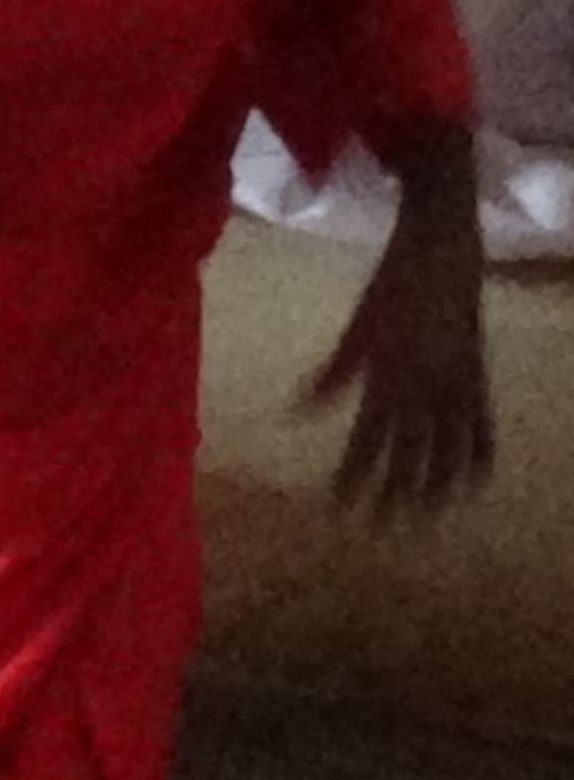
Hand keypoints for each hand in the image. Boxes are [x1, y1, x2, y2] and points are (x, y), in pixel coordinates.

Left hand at [304, 216, 491, 519]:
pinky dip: (479, 453)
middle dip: (393, 492)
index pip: (365, 440)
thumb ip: (334, 373)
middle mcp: (422, 389)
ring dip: (436, 484)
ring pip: (447, 447)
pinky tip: (475, 482)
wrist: (441, 251)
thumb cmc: (390, 285)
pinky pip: (482, 423)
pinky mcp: (479, 375)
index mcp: (385, 378)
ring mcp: (455, 384)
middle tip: (381, 529)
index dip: (355, 475)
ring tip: (426, 519)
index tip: (342, 505)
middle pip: (406, 453)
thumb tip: (297, 410)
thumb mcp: (357, 328)